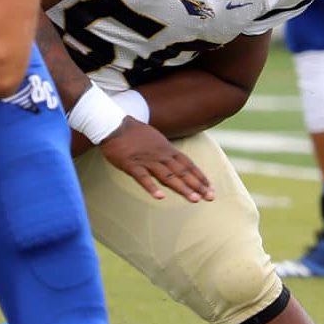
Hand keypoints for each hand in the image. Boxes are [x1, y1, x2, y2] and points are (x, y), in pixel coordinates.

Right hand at [98, 116, 213, 202]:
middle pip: (181, 172)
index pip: (188, 164)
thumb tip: (176, 161)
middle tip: (209, 197)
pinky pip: (143, 177)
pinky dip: (151, 187)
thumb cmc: (133, 133)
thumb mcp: (155, 139)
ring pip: (167, 176)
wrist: (113, 125)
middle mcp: (160, 155)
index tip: (210, 188)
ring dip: (182, 188)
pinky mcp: (131, 165)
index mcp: (166, 149)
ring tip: (194, 199)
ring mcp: (146, 160)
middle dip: (197, 185)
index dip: (200, 176)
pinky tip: (160, 197)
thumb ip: (166, 151)